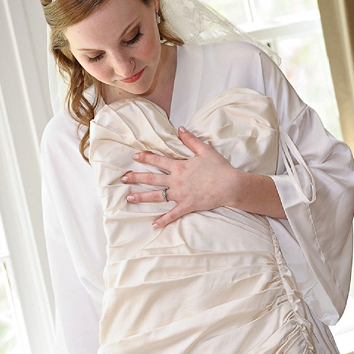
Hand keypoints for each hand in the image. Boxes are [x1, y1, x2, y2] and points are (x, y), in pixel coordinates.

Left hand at [122, 126, 240, 228]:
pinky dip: (163, 220)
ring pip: (156, 196)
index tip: (134, 157)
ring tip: (129, 199)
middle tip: (123, 179)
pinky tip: (153, 225)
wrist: (230, 185)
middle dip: (136, 178)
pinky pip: (172, 214)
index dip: (145, 158)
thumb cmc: (219, 167)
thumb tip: (180, 129)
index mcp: (179, 166)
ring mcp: (180, 194)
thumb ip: (190, 140)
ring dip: (141, 198)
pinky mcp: (187, 206)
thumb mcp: (205, 150)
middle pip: (151, 179)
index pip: (158, 161)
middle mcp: (176, 180)